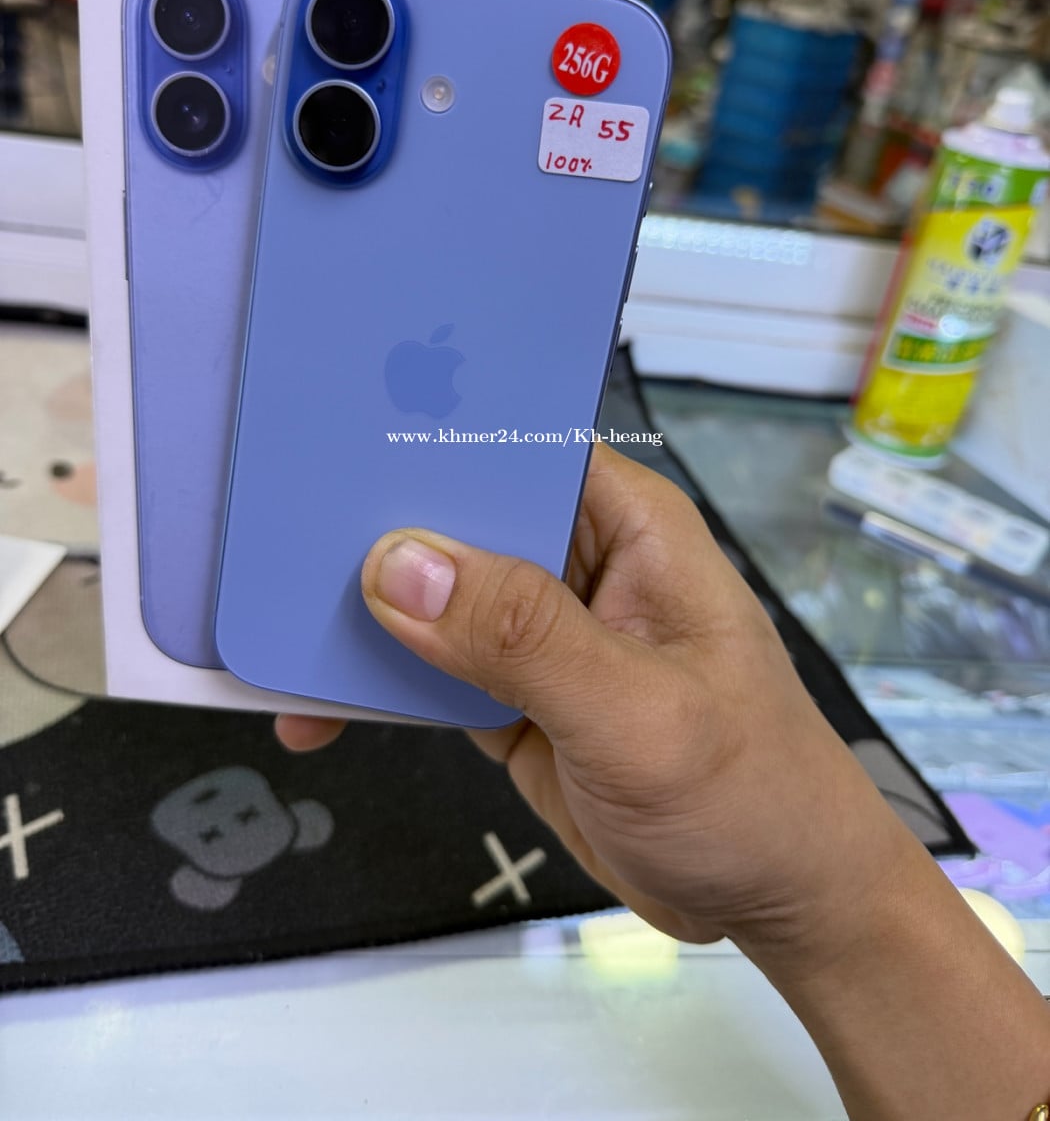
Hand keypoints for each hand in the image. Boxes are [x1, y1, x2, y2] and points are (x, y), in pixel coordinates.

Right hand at [278, 441, 899, 960]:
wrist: (777, 900)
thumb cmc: (750, 793)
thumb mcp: (637, 712)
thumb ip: (522, 638)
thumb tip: (400, 564)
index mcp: (625, 525)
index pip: (514, 448)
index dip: (429, 437)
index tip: (331, 445)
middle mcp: (576, 562)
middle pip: (455, 519)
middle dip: (368, 532)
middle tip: (265, 545)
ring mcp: (539, 633)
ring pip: (429, 598)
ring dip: (356, 619)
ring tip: (262, 637)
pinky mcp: (512, 696)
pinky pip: (426, 674)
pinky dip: (373, 690)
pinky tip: (314, 714)